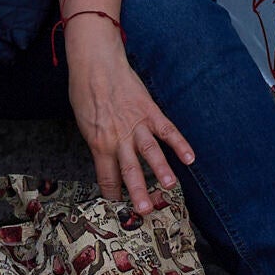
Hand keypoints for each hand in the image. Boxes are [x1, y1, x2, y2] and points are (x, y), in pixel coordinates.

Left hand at [62, 18, 194, 215]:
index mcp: (99, 144)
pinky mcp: (150, 111)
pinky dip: (180, 144)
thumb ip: (97, 143)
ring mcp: (136, 124)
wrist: (95, 64)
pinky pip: (167, 130)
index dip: (113, 196)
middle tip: (145, 210)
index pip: (107, 177)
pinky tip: (190, 158)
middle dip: (138, 191)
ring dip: (161, 170)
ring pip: (151, 152)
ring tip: (171, 186)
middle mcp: (118, 138)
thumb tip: (107, 160)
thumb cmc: (85, 92)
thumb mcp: (84, 124)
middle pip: (130, 170)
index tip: (120, 210)